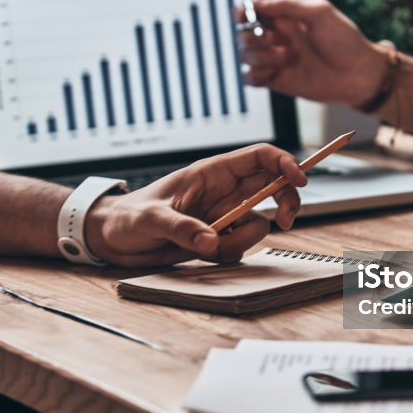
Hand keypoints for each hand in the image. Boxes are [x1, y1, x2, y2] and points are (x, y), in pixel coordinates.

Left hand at [83, 144, 305, 266]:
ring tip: (205, 247)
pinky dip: (227, 255)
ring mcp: (222, 215)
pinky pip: (239, 247)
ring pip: (257, 223)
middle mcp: (222, 192)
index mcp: (211, 173)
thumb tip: (210, 242)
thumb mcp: (150, 219)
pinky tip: (199, 254)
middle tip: (285, 221)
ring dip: (240, 240)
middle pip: (273, 187)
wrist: (112, 240)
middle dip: (285, 202)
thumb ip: (181, 229)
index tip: (300, 180)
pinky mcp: (217, 238)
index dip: (285, 163)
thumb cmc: (127, 217)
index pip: (260, 157)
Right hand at [238, 0, 391, 106]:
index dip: (242, 12)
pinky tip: (272, 72)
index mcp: (285, 18)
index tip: (243, 15)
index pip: (251, 11)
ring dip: (259, 56)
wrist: (358, 74)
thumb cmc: (344, 41)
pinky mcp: (277, 81)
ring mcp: (275, 60)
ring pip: (245, 56)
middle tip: (274, 39)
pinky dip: (254, 74)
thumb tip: (257, 3)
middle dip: (252, 36)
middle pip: (243, 34)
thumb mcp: (319, 12)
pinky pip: (250, 78)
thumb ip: (286, 5)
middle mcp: (277, 38)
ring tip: (284, 57)